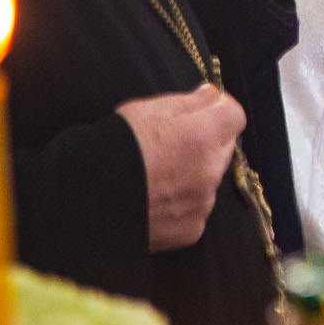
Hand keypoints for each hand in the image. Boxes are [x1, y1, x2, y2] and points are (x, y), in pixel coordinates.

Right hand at [118, 85, 246, 250]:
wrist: (89, 199)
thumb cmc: (117, 147)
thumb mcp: (148, 109)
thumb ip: (189, 101)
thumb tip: (213, 95)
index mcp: (203, 137)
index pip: (234, 116)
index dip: (220, 108)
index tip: (205, 108)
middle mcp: (210, 172)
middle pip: (224, 148)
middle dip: (208, 140)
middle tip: (174, 141)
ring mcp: (202, 204)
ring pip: (210, 180)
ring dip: (196, 172)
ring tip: (159, 173)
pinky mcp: (191, 230)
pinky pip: (196, 208)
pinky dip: (183, 201)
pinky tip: (156, 197)